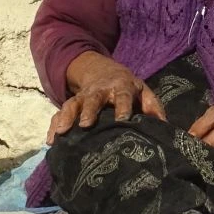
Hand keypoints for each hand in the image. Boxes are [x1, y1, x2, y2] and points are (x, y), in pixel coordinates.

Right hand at [47, 52, 165, 142]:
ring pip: (73, 105)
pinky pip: (60, 113)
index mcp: (120, 87)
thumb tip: (163, 125)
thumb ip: (152, 107)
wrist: (102, 72)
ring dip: (67, 117)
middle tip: (84, 124)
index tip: (122, 119)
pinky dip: (54, 125)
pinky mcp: (71, 104)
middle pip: (93, 99)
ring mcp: (82, 97)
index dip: (122, 107)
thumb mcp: (142, 92)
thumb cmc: (127, 88)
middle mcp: (99, 91)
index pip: (123, 96)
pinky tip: (51, 141)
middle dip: (89, 111)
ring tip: (62, 133)